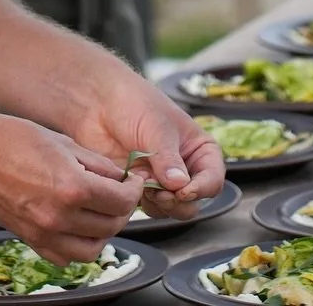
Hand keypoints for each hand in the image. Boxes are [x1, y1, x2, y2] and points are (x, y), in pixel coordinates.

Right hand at [0, 110, 145, 264]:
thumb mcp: (63, 142)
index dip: (134, 190)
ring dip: (105, 231)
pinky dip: (81, 245)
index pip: (121, 201)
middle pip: (111, 225)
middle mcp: (60, 217)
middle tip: (123, 192)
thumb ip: (96, 164)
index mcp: (71, 187)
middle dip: (123, 208)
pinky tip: (80, 225)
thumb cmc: (11, 138)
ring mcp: (44, 234)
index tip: (135, 180)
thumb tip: (120, 177)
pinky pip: (67, 256)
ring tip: (104, 209)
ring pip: (93, 249)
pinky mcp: (31, 241)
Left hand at [66, 71, 224, 222]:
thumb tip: (180, 186)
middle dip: (176, 201)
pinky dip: (140, 199)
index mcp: (200, 150)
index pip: (212, 180)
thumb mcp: (157, 127)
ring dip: (157, 201)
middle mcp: (186, 169)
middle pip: (193, 203)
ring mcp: (163, 181)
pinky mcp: (141, 189)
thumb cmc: (134, 103)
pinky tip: (130, 178)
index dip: (201, 189)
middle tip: (159, 192)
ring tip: (140, 178)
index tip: (183, 191)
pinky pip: (149, 207)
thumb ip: (168, 158)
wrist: (99, 102)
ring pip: (170, 209)